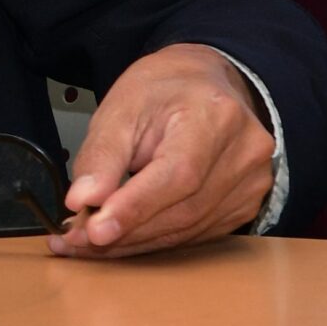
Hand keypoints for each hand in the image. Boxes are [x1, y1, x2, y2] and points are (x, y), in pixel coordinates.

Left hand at [49, 43, 274, 257]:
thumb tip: (83, 201)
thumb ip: (102, 155)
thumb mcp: (121, 107)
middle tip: (75, 240)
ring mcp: (252, 182)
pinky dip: (156, 239)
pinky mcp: (245, 203)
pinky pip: (197, 233)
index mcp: (216, 115)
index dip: (135, 207)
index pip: (178, 174)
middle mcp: (245, 152)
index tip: (95, 231)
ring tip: (89, 241)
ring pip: (188, 229)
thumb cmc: (163, 90)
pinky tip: (123, 238)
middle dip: (124, 231)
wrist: (204, 83)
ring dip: (135, 242)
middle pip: (183, 210)